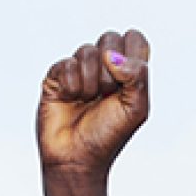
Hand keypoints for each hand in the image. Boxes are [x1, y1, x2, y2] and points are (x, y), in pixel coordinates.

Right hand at [37, 30, 149, 177]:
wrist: (78, 158)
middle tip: (106, 96)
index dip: (132, 56)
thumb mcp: (137, 108)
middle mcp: (103, 66)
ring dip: (91, 83)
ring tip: (87, 102)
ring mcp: (79, 69)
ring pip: (87, 51)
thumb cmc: (108, 136)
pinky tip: (70, 100)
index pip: (134, 39)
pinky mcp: (57, 76)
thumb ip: (138, 75)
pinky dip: (72, 86)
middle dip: (110, 71)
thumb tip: (113, 56)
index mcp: (127, 71)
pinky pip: (67, 64)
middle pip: (111, 38)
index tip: (127, 83)